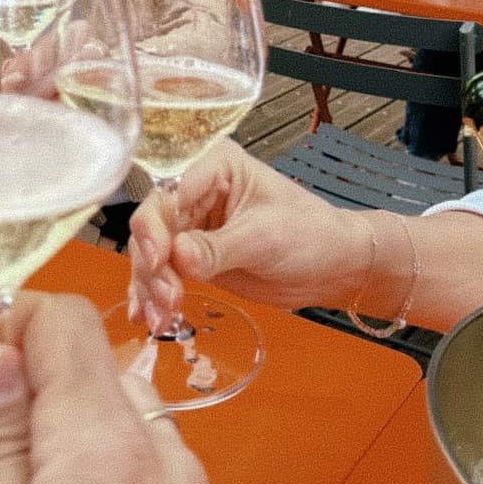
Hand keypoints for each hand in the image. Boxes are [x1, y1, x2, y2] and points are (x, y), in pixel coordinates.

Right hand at [126, 141, 370, 332]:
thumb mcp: (264, 238)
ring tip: (162, 316)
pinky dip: (153, 295)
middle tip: (167, 297)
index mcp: (215, 166)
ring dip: (150, 286)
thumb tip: (176, 257)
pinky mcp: (191, 256)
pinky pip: (162, 273)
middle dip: (153, 264)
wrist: (332, 267)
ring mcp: (192, 224)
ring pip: (150, 252)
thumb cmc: (310, 234)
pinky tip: (150, 318)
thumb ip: (217, 248)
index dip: (156, 226)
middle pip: (153, 223)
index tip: (159, 260)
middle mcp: (196, 190)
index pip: (169, 192)